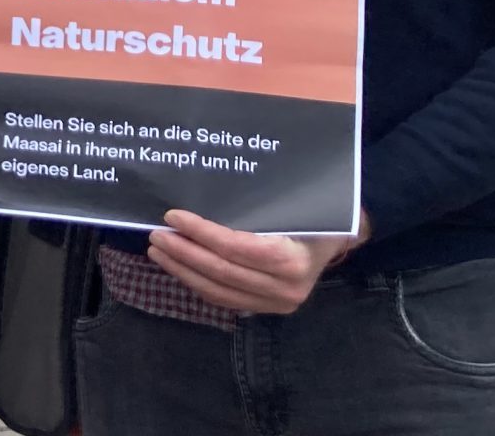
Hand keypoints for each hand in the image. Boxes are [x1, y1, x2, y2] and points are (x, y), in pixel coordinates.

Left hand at [145, 209, 360, 313]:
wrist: (338, 240)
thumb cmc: (315, 214)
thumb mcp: (295, 205)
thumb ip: (259, 203)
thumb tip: (208, 185)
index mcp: (294, 259)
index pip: (237, 248)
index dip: (202, 233)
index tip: (173, 216)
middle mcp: (286, 288)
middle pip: (222, 272)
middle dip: (183, 253)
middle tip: (156, 235)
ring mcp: (276, 303)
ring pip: (218, 291)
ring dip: (183, 271)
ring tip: (158, 252)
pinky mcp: (266, 309)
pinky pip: (224, 299)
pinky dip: (197, 282)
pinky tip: (178, 267)